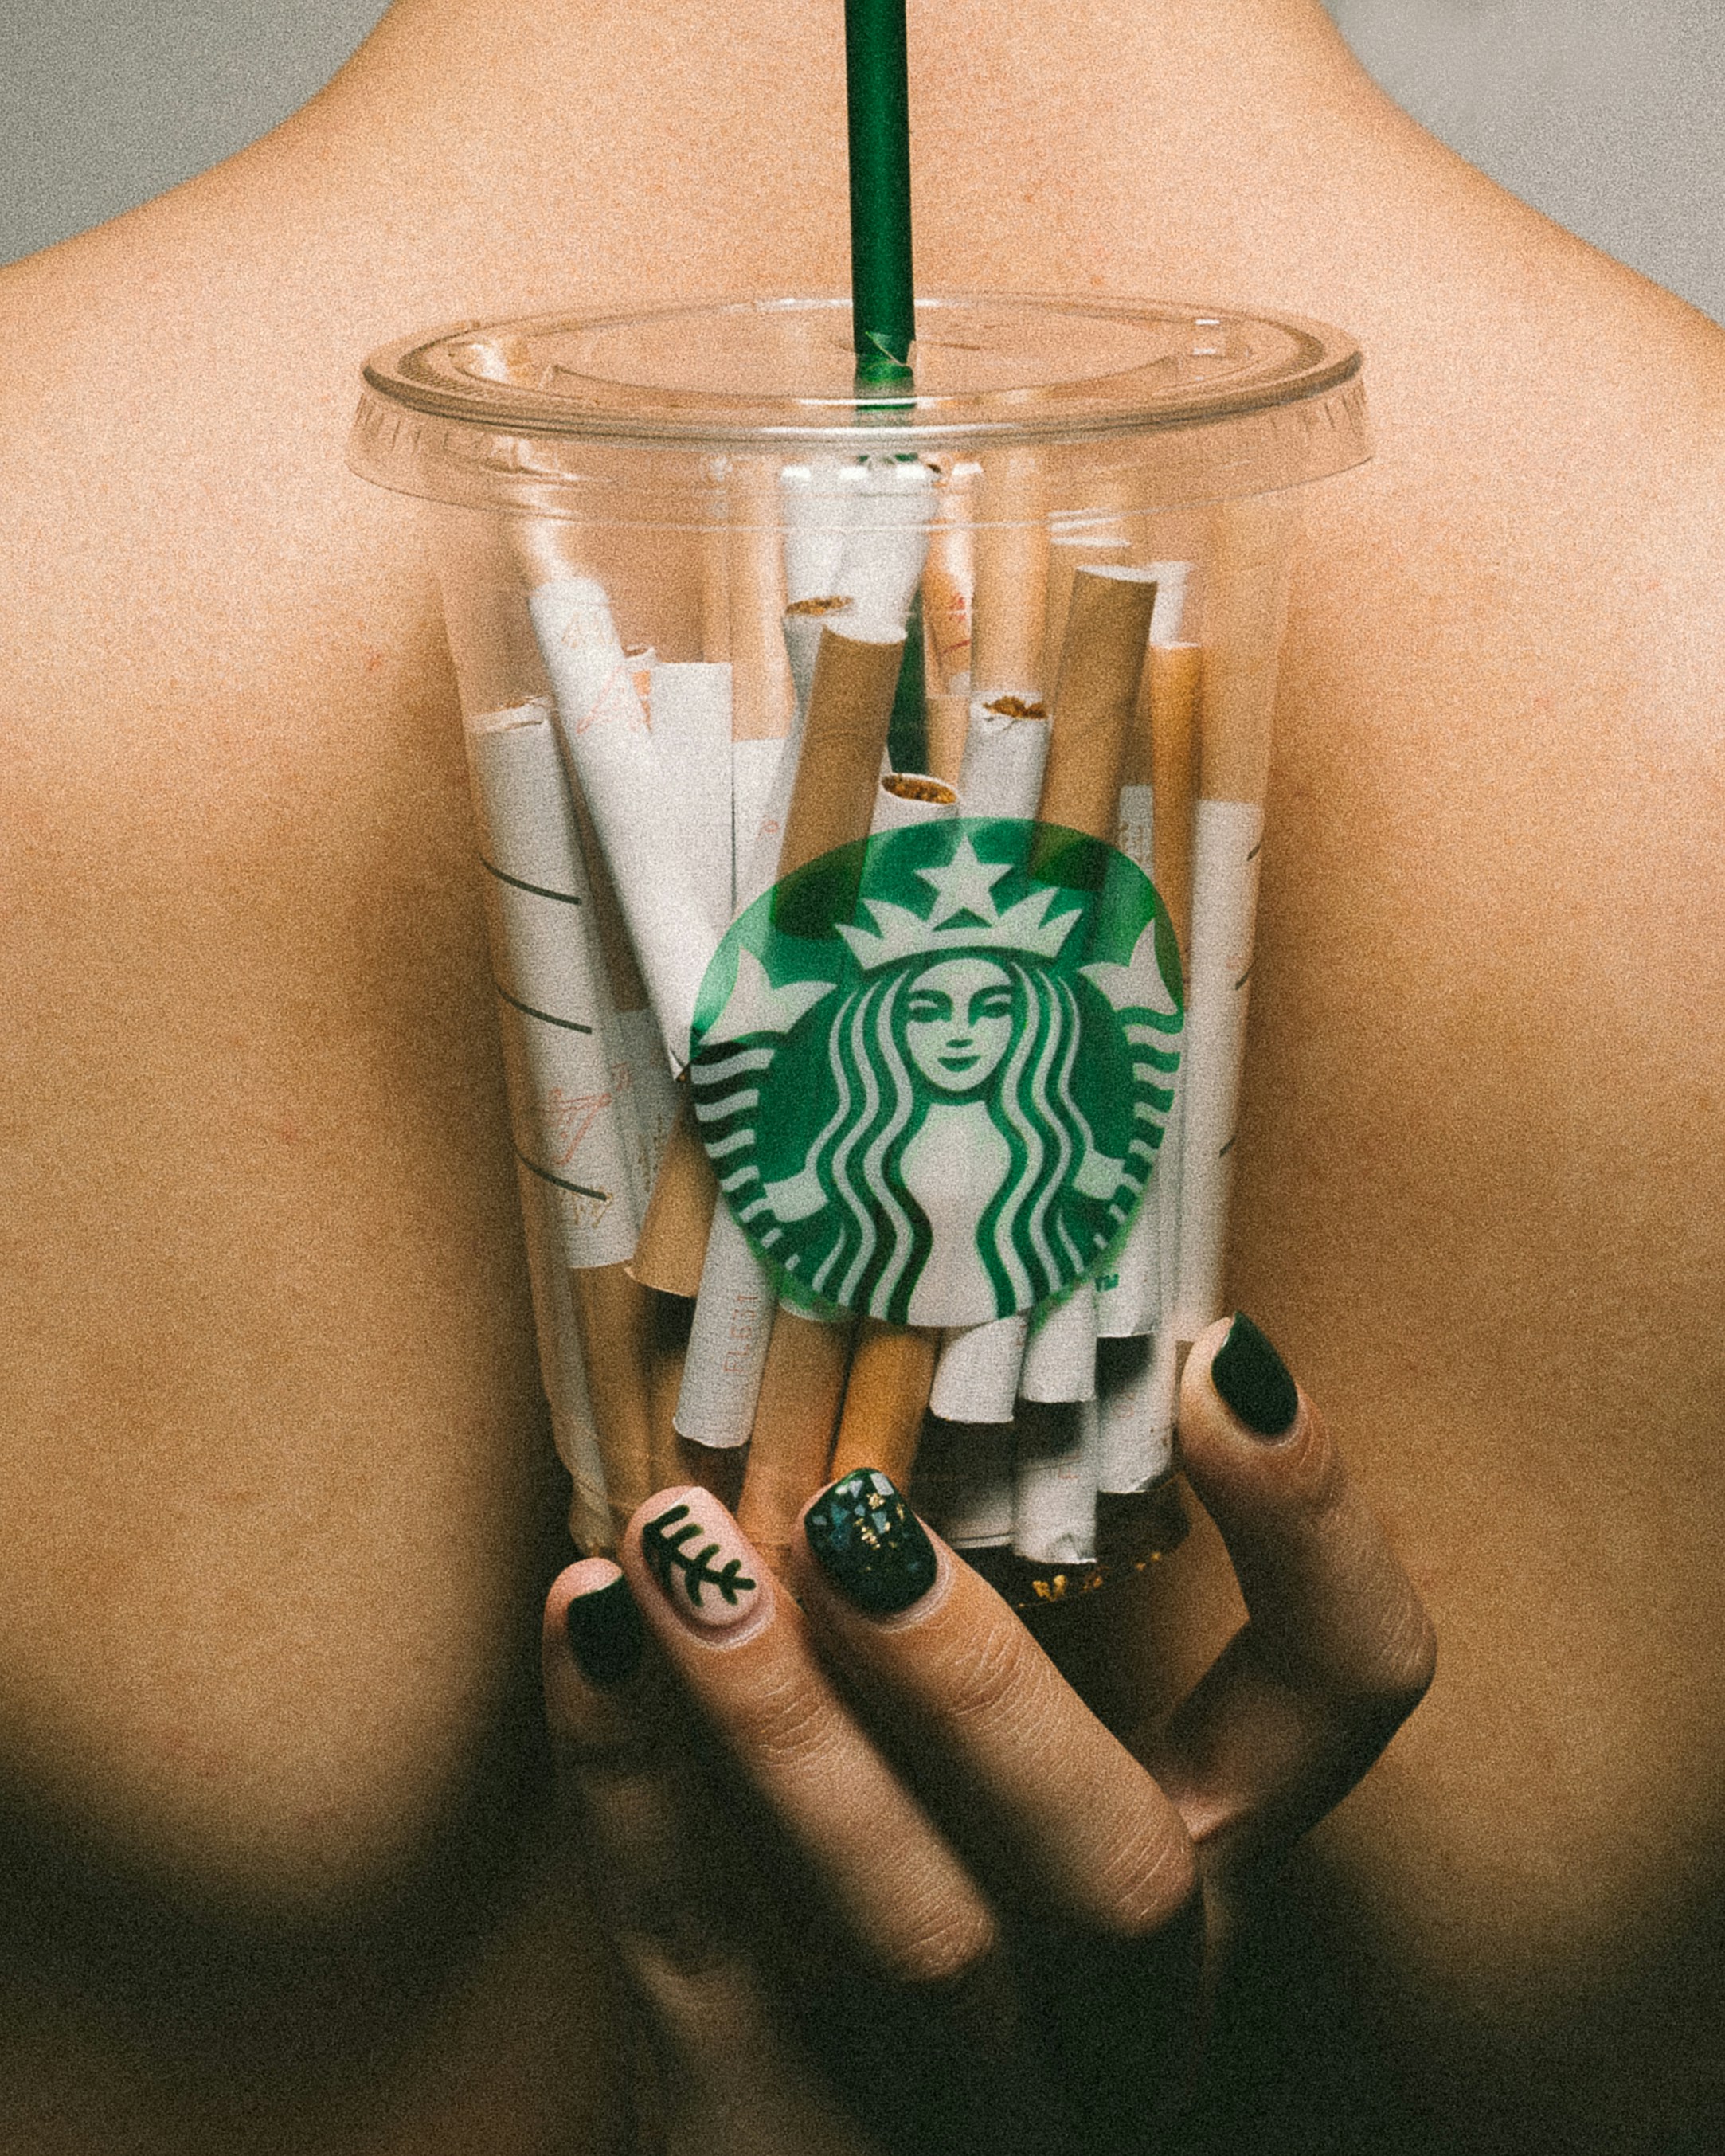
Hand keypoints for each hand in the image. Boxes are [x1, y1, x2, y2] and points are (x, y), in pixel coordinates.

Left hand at [542, 1313, 1434, 2154]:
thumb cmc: (905, 1913)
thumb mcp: (996, 1792)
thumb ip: (972, 1615)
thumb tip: (871, 1330)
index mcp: (1205, 1867)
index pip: (1345, 1699)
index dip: (1315, 1534)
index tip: (1221, 1356)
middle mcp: (1123, 2000)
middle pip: (1121, 1873)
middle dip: (986, 1688)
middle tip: (853, 1523)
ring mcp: (972, 2103)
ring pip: (926, 1943)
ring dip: (792, 1730)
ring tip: (674, 1551)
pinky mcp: (784, 2141)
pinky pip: (711, 1968)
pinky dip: (632, 1788)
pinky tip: (587, 1627)